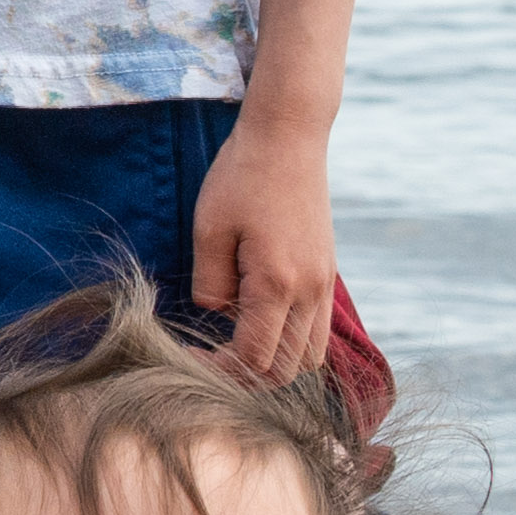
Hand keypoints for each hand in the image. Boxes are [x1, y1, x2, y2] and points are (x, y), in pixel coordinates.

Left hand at [189, 119, 339, 383]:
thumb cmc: (242, 177)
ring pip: (310, 358)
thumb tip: (216, 316)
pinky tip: (259, 323)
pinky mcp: (327, 275)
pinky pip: (318, 331)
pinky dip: (292, 342)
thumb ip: (211, 286)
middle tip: (208, 357)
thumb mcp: (209, 230)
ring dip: (274, 363)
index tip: (188, 354)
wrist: (289, 137)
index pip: (254, 360)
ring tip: (235, 343)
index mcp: (277, 284)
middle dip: (246, 377)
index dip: (219, 370)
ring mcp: (325, 285)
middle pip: (287, 371)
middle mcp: (310, 292)